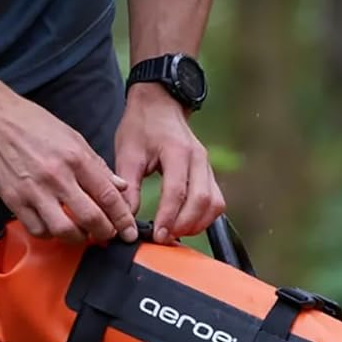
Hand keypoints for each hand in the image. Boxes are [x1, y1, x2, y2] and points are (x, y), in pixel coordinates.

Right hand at [0, 86, 138, 244]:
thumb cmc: (30, 123)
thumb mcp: (72, 136)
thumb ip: (96, 164)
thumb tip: (118, 185)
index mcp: (76, 158)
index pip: (108, 196)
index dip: (122, 218)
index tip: (127, 230)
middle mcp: (57, 176)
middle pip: (91, 218)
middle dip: (104, 233)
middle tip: (107, 236)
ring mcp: (35, 191)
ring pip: (64, 230)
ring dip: (78, 238)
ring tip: (81, 234)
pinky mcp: (15, 200)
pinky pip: (37, 229)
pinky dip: (50, 234)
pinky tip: (54, 226)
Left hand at [114, 83, 224, 243]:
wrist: (159, 104)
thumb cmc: (141, 126)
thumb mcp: (127, 154)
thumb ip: (128, 188)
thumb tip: (126, 220)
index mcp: (177, 152)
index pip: (178, 191)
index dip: (168, 217)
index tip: (157, 235)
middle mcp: (198, 159)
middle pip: (202, 200)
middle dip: (184, 224)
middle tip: (164, 238)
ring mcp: (207, 166)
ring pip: (214, 203)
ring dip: (197, 223)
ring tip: (174, 233)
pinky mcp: (208, 173)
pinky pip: (216, 201)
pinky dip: (205, 217)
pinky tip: (185, 224)